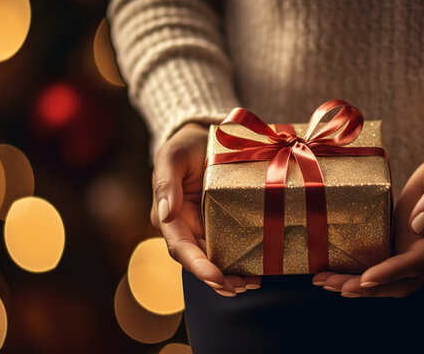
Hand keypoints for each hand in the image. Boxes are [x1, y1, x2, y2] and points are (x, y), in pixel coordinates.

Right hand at [150, 123, 260, 296]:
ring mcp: (204, 229)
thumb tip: (164, 215)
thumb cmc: (184, 146)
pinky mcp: (222, 225)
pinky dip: (242, 263)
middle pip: (199, 262)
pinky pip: (231, 248)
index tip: (215, 277)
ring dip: (232, 277)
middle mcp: (185, 228)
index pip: (180, 248)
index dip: (197, 266)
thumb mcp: (171, 157)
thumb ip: (165, 183)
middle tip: (242, 287)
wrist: (203, 137)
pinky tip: (259, 271)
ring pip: (216, 261)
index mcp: (168, 217)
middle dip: (218, 279)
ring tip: (253, 284)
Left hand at [313, 144, 423, 297]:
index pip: (417, 263)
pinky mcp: (405, 248)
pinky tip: (336, 273)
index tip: (364, 279)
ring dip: (357, 286)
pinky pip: (383, 268)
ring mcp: (419, 254)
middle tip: (330, 283)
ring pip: (388, 282)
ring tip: (324, 281)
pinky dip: (360, 275)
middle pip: (399, 282)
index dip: (390, 273)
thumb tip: (419, 224)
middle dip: (364, 287)